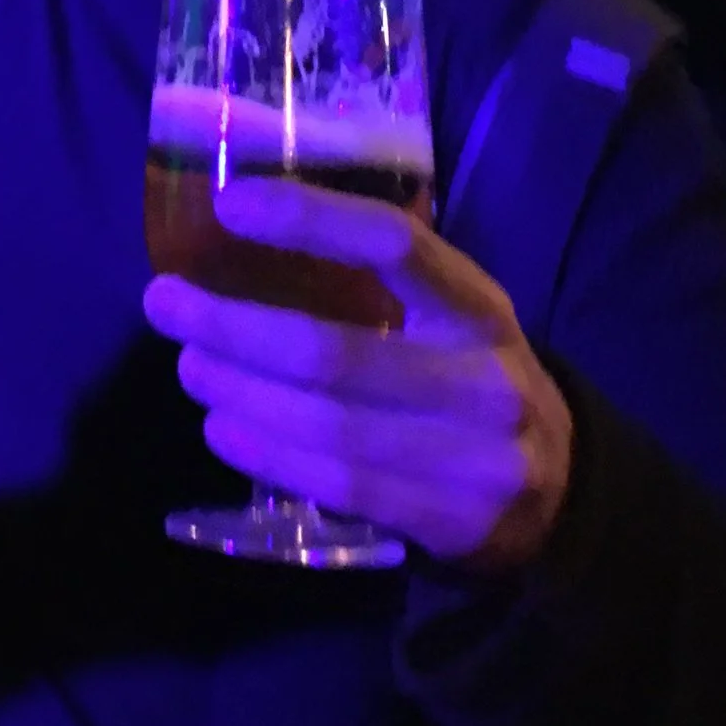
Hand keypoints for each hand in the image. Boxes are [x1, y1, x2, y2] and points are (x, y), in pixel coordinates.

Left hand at [143, 178, 572, 571]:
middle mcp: (482, 378)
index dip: (310, 218)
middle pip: (333, 351)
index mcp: (478, 308)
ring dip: (239, 393)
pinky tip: (222, 429)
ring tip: (189, 366)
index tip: (231, 205)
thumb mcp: (452, 320)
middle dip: (232, 326)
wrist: (560, 496)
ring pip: (326, 424)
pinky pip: (339, 485)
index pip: (393, 244)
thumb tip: (248, 232)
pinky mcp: (450, 519)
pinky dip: (268, 454)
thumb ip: (378, 284)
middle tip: (164, 303)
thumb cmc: (469, 380)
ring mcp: (471, 456)